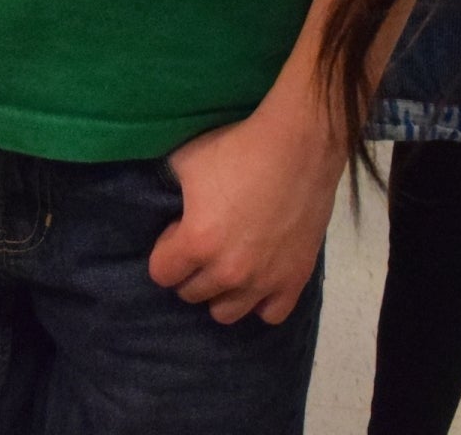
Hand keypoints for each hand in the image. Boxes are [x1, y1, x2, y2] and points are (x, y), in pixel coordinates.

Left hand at [147, 95, 344, 325]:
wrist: (300, 145)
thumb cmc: (239, 148)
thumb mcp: (186, 160)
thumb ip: (166, 191)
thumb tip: (161, 205)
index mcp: (198, 243)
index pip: (161, 274)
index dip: (166, 251)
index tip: (179, 232)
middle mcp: (228, 271)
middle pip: (191, 293)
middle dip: (191, 270)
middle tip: (206, 242)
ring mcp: (264, 280)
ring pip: (226, 313)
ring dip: (221, 291)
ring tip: (229, 263)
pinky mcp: (295, 280)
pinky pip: (270, 315)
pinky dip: (261, 301)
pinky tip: (259, 278)